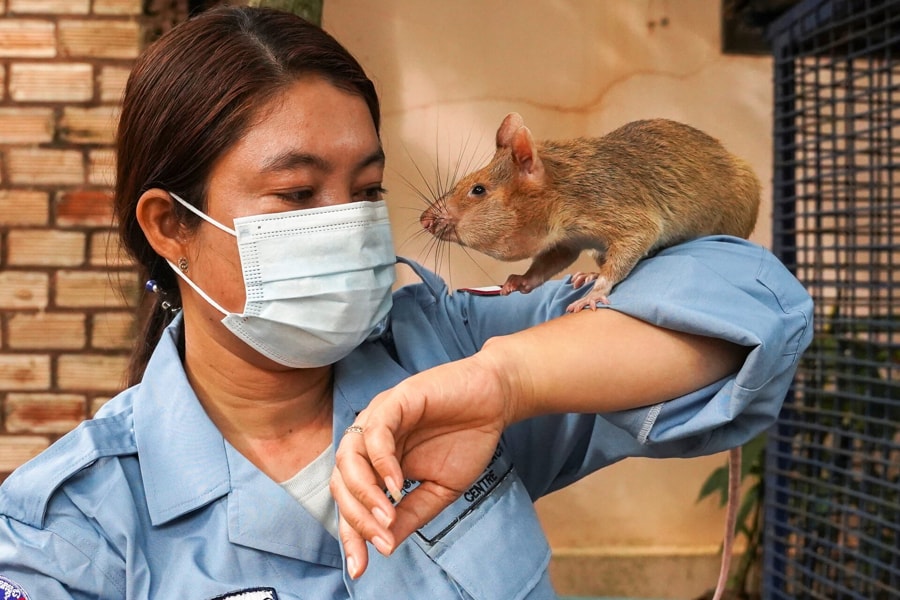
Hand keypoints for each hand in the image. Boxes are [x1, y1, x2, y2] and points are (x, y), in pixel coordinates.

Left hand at [330, 352, 513, 578]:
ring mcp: (379, 418)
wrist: (495, 401)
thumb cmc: (466, 440)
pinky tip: (398, 485)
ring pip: (348, 457)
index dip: (352, 534)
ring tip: (386, 517)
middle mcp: (369, 440)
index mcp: (376, 461)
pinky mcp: (396, 400)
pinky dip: (381, 462)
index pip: (350, 500)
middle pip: (341, 482)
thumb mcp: (438, 490)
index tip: (360, 567)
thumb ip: (409, 514)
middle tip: (380, 541)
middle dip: (355, 518)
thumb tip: (384, 546)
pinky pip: (375, 432)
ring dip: (364, 493)